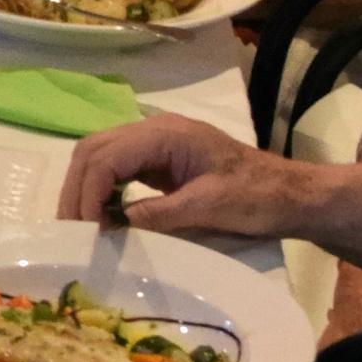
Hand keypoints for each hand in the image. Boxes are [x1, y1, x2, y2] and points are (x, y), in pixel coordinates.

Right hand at [55, 110, 297, 242]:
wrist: (290, 194)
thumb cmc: (257, 198)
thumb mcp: (207, 208)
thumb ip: (157, 215)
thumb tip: (111, 227)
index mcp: (167, 134)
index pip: (106, 156)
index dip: (87, 193)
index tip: (86, 231)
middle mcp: (156, 130)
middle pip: (94, 149)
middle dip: (76, 189)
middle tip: (71, 231)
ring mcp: (157, 143)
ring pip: (101, 156)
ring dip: (85, 189)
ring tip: (81, 227)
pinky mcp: (161, 160)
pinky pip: (118, 168)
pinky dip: (102, 190)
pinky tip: (103, 217)